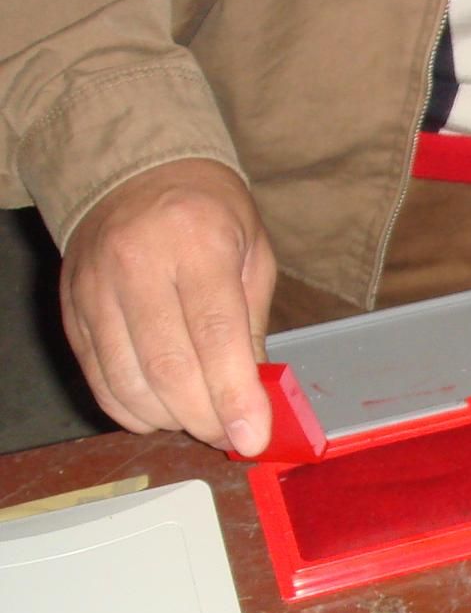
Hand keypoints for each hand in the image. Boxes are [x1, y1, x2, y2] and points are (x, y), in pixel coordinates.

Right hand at [59, 158, 276, 452]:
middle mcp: (136, 264)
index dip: (234, 396)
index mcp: (196, 243)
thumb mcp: (252, 254)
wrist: (135, 173)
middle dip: (205, 419)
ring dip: (169, 420)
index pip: (215, 335)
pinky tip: (161, 411)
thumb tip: (258, 397)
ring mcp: (95, 288)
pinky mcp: (70, 309)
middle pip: (168, 368)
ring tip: (201, 423)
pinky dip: (131, 410)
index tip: (252, 439)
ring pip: (128, 382)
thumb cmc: (208, 215)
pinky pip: (98, 377)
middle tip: (232, 437)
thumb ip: (253, 325)